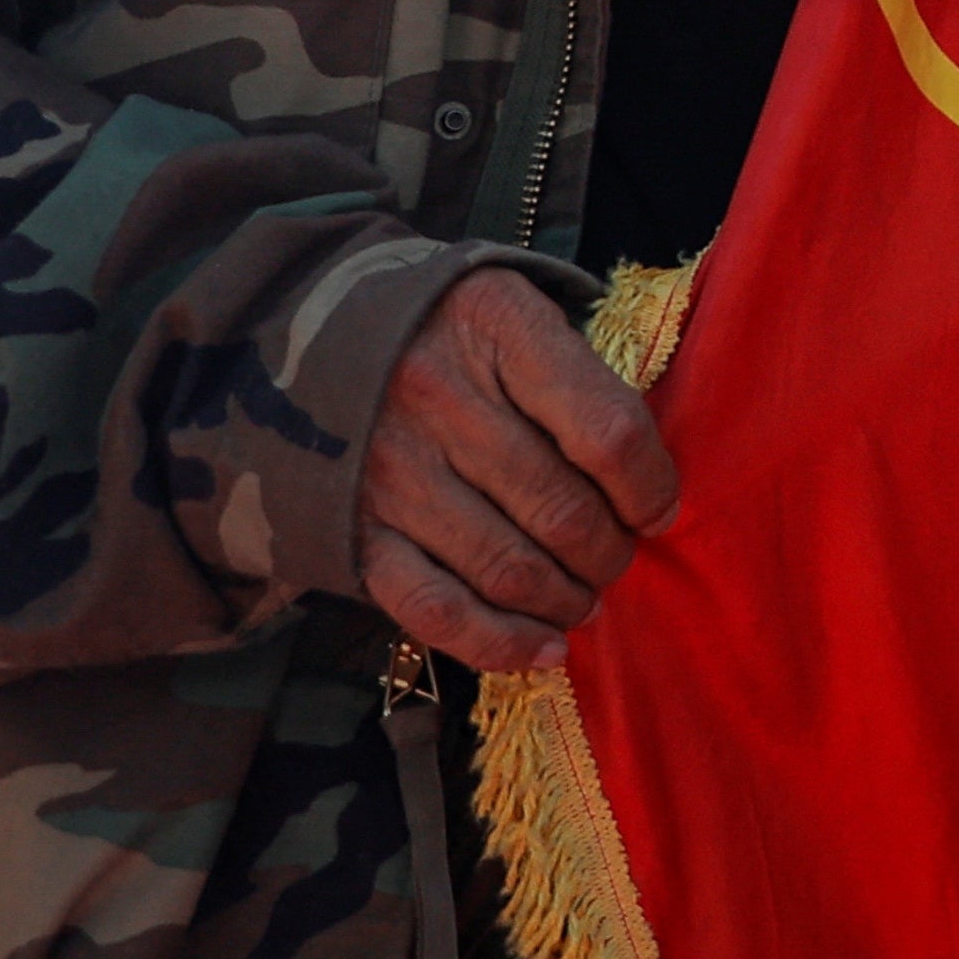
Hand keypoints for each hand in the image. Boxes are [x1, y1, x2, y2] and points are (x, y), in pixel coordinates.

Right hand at [351, 273, 677, 674]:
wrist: (299, 340)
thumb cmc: (440, 327)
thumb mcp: (512, 309)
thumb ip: (575, 377)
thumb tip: (645, 477)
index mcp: (497, 330)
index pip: (606, 430)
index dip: (649, 486)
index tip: (659, 510)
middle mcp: (440, 401)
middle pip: (560, 509)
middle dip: (609, 552)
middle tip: (618, 558)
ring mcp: (391, 473)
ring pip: (508, 566)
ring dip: (564, 598)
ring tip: (584, 598)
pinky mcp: (355, 533)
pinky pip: (436, 608)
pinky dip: (498, 642)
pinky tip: (544, 649)